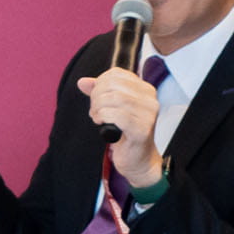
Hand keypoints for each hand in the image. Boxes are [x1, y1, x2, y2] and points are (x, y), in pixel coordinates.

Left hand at [78, 62, 164, 186]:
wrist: (138, 159)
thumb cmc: (125, 133)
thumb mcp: (111, 108)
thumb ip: (99, 93)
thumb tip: (82, 82)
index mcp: (145, 90)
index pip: (117, 74)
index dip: (99, 84)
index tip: (96, 98)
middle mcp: (150, 99)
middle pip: (113, 84)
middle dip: (96, 96)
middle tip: (94, 110)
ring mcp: (148, 114)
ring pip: (114, 98)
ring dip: (98, 108)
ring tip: (97, 118)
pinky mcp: (142, 129)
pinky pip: (117, 115)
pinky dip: (103, 117)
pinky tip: (102, 125)